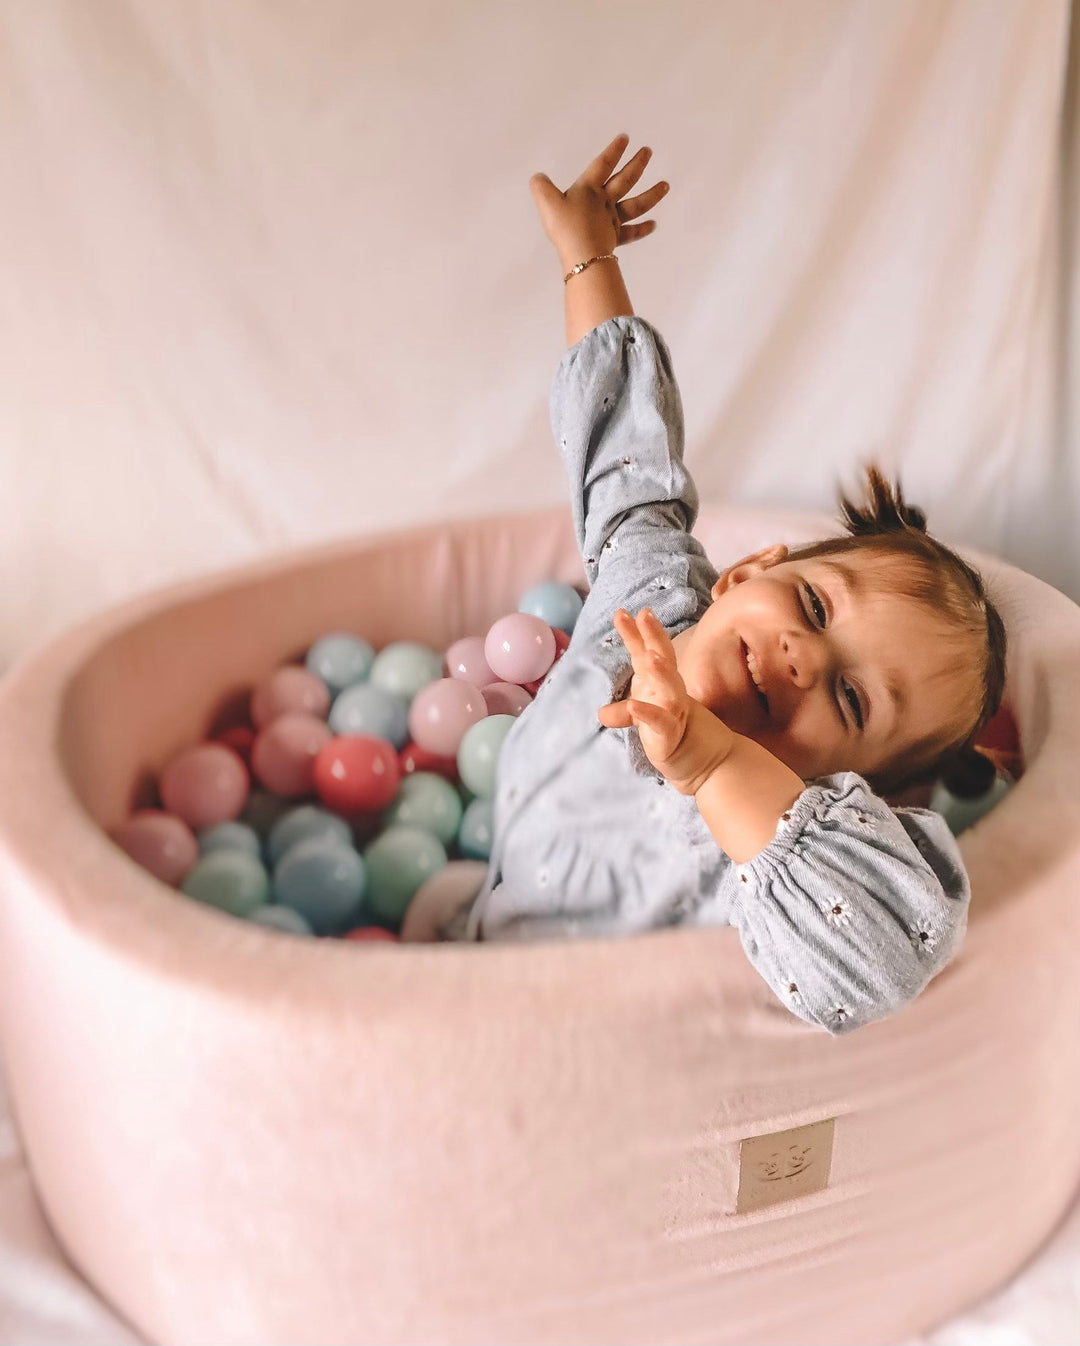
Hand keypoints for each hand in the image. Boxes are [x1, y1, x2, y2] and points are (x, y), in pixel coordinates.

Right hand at [529, 133, 668, 270]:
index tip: (625, 138)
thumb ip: (541, 187)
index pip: (603, 164)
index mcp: (589, 189)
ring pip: (636, 204)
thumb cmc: (566, 228)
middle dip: (637, 164)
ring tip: (666, 185)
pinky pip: (631, 232)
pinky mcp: (615, 238)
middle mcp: (604, 201)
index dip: (613, 151)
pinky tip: (654, 224)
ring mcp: (612, 220)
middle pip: (625, 180)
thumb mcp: (546, 203)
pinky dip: (643, 229)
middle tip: (648, 151)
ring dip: (652, 194)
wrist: (582, 255)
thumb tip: (537, 178)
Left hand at [596, 608, 735, 794]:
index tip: (622, 612)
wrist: (707, 764)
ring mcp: (674, 713)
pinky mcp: (672, 736)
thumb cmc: (676, 737)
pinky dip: (647, 714)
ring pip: (669, 689)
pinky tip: (633, 706)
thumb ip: (625, 713)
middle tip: (644, 614)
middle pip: (663, 660)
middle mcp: (670, 693)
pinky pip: (660, 722)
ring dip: (661, 672)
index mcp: (661, 685)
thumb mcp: (647, 720)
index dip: (637, 634)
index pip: (649, 654)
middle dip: (654, 637)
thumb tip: (602, 713)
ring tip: (650, 655)